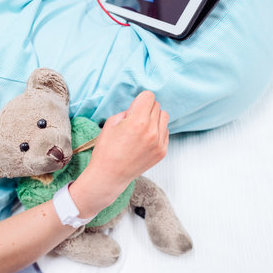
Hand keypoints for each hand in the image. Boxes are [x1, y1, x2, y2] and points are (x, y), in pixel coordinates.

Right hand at [70, 91, 168, 217]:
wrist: (110, 175)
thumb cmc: (107, 150)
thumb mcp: (111, 123)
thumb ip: (128, 111)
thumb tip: (139, 108)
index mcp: (138, 121)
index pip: (149, 96)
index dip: (139, 100)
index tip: (134, 108)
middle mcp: (152, 131)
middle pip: (157, 106)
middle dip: (146, 109)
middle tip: (134, 120)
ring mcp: (159, 143)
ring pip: (164, 117)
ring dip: (154, 119)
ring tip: (142, 128)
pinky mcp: (162, 152)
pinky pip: (165, 131)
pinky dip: (157, 131)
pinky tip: (145, 139)